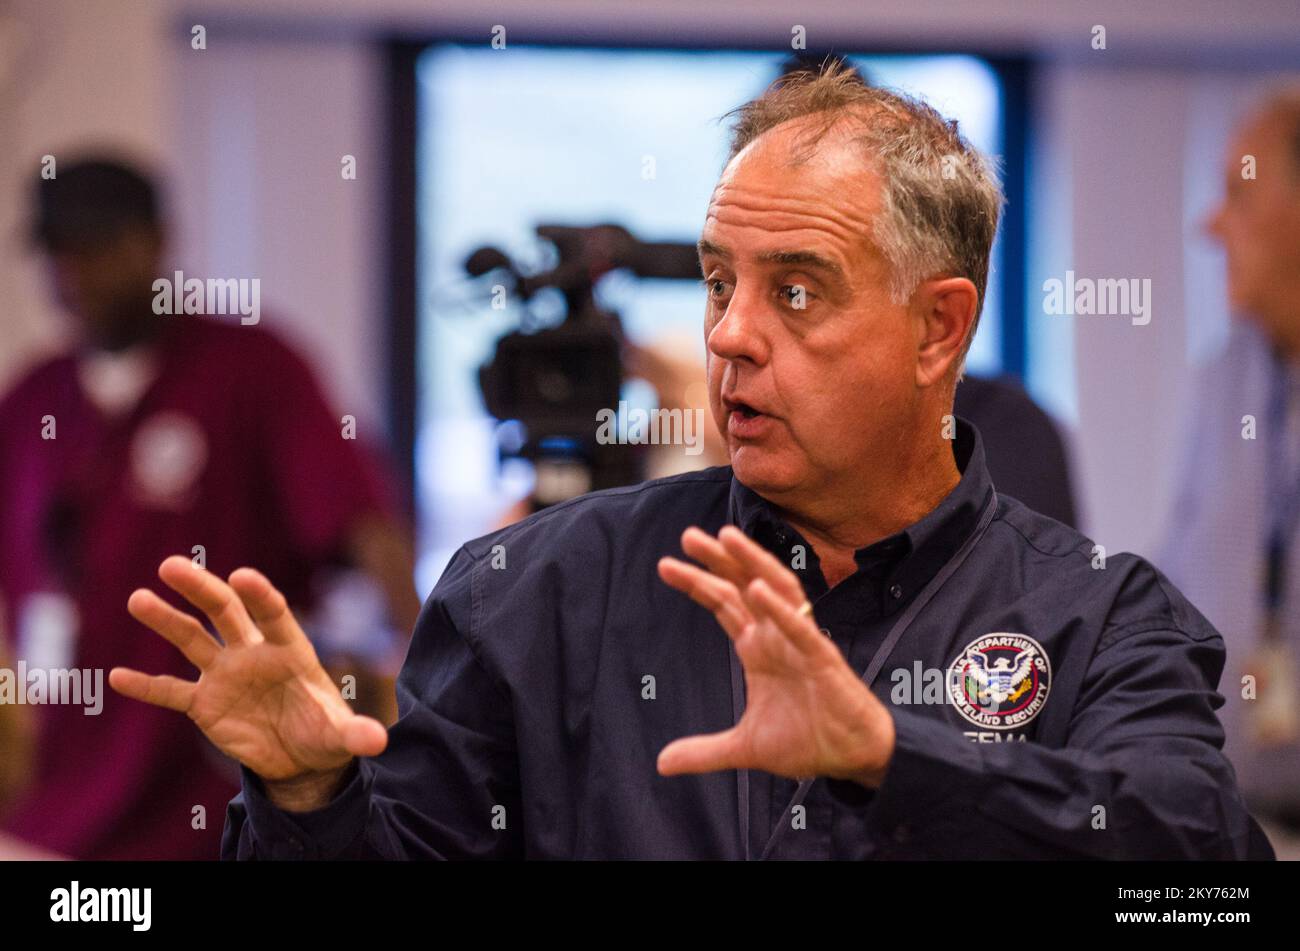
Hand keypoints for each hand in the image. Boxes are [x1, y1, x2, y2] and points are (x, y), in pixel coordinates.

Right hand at [110, 556, 388, 803]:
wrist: (301, 758)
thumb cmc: (325, 732)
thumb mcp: (343, 737)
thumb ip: (356, 734)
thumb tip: (379, 741)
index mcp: (290, 650)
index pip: (274, 614)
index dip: (260, 595)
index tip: (242, 576)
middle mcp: (253, 653)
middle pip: (225, 611)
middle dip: (201, 588)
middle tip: (171, 566)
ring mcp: (226, 675)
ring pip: (192, 639)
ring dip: (166, 620)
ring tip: (138, 599)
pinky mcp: (205, 704)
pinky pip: (172, 691)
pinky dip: (147, 685)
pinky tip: (117, 676)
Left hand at [657, 525, 894, 785]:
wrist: (853, 756)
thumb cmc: (808, 739)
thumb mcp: (745, 748)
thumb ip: (704, 751)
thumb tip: (662, 764)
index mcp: (758, 648)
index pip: (724, 604)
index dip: (697, 583)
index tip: (665, 565)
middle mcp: (776, 636)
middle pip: (743, 586)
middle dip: (717, 560)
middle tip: (688, 536)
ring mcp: (800, 642)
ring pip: (776, 589)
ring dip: (751, 562)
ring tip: (726, 537)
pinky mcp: (823, 658)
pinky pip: (800, 628)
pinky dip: (779, 609)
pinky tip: (757, 589)